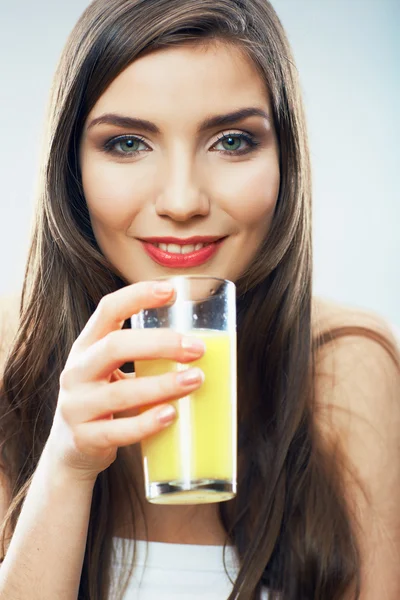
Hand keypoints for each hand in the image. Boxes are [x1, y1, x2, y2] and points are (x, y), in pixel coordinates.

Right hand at [45, 280, 204, 482]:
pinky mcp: (84, 439)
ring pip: (121, 393)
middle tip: (197, 348)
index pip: (107, 310)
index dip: (137, 296)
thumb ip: (143, 357)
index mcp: (87, 347)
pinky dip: (147, 423)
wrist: (70, 450)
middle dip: (160, 344)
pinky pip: (118, 431)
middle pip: (115, 346)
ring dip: (163, 385)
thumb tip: (202, 343)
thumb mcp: (111, 371)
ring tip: (195, 380)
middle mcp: (76, 372)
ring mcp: (77, 406)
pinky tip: (171, 415)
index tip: (171, 290)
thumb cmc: (105, 401)